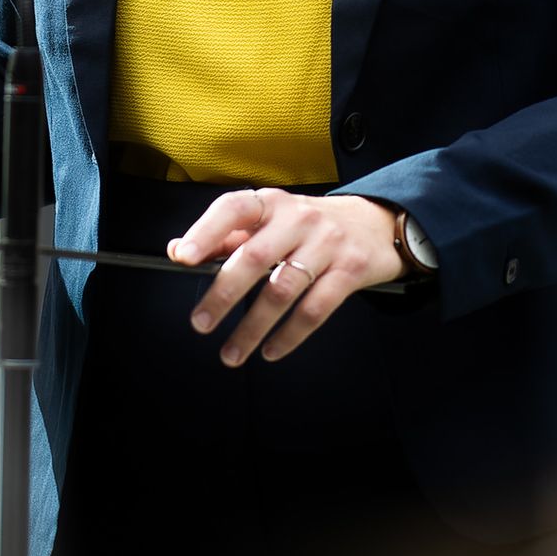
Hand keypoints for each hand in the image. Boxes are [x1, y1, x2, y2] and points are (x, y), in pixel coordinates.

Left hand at [169, 191, 407, 366]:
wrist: (377, 223)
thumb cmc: (312, 225)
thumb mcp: (271, 220)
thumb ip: (227, 236)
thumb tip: (180, 250)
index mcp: (272, 203)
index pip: (233, 209)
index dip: (206, 231)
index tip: (184, 257)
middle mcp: (299, 219)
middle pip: (255, 257)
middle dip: (223, 294)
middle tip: (201, 323)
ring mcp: (327, 244)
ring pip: (283, 290)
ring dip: (253, 327)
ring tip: (232, 352)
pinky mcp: (350, 271)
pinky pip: (316, 309)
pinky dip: (290, 335)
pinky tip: (271, 350)